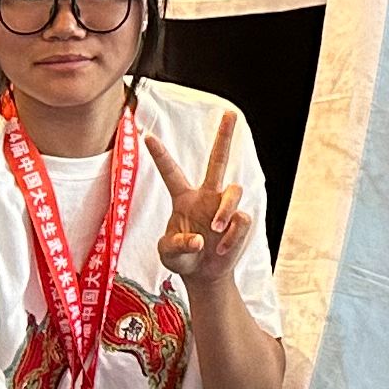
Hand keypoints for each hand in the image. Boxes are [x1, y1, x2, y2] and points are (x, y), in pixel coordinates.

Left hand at [156, 117, 251, 284]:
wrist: (204, 275)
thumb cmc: (182, 259)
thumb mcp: (167, 254)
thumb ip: (176, 245)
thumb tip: (200, 239)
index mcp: (184, 199)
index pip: (171, 172)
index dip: (160, 155)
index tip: (147, 135)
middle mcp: (206, 197)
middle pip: (218, 161)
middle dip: (224, 137)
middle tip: (230, 113)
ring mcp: (224, 208)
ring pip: (234, 190)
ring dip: (225, 211)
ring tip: (216, 230)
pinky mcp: (240, 222)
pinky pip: (241, 219)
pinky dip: (232, 236)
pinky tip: (223, 249)